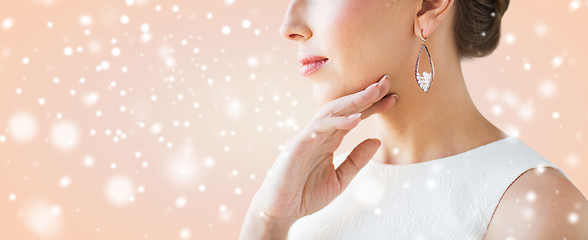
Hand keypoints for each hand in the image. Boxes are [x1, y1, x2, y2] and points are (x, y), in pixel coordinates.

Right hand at [250, 74, 396, 223]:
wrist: (280, 212)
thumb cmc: (306, 195)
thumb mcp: (340, 179)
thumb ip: (356, 160)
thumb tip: (377, 140)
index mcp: (328, 141)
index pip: (353, 117)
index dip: (372, 107)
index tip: (393, 98)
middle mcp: (318, 134)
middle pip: (343, 108)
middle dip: (365, 95)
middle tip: (386, 82)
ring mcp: (306, 137)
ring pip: (331, 111)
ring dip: (353, 101)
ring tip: (373, 92)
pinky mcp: (297, 146)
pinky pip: (318, 128)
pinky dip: (337, 122)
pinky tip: (356, 120)